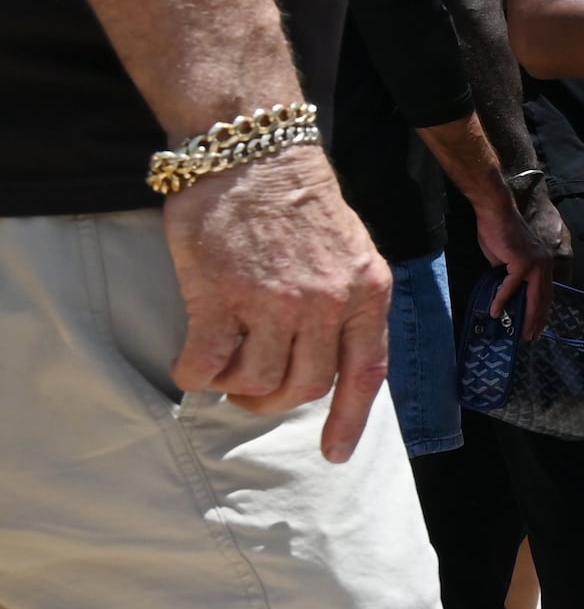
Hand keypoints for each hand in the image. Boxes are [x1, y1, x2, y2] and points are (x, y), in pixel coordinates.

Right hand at [160, 142, 393, 459]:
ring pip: (258, 380)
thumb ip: (348, 302)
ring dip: (236, 387)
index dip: (350, 419)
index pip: (365, 372)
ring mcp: (274, 301)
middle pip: (306, 386)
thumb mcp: (354, 251)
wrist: (255, 155)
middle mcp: (327, 303)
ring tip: (225, 372)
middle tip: (252, 391)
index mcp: (367, 293)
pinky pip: (207, 362)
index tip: (335, 453)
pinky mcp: (222, 295)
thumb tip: (333, 354)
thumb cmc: (300, 203)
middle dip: (276, 400)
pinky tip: (191, 364)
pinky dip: (196, 374)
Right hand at [470, 182, 561, 334]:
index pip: (546, 294)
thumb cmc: (500, 234)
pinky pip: (511, 287)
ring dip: (526, 317)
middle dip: (538, 321)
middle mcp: (545, 266)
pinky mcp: (522, 263)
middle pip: (543, 300)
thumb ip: (513, 277)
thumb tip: (509, 295)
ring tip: (521, 333)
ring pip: (532, 297)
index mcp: (544, 265)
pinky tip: (496, 312)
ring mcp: (535, 264)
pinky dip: (502, 300)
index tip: (538, 328)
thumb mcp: (510, 260)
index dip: (542, 313)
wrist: (495, 213)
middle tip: (531, 338)